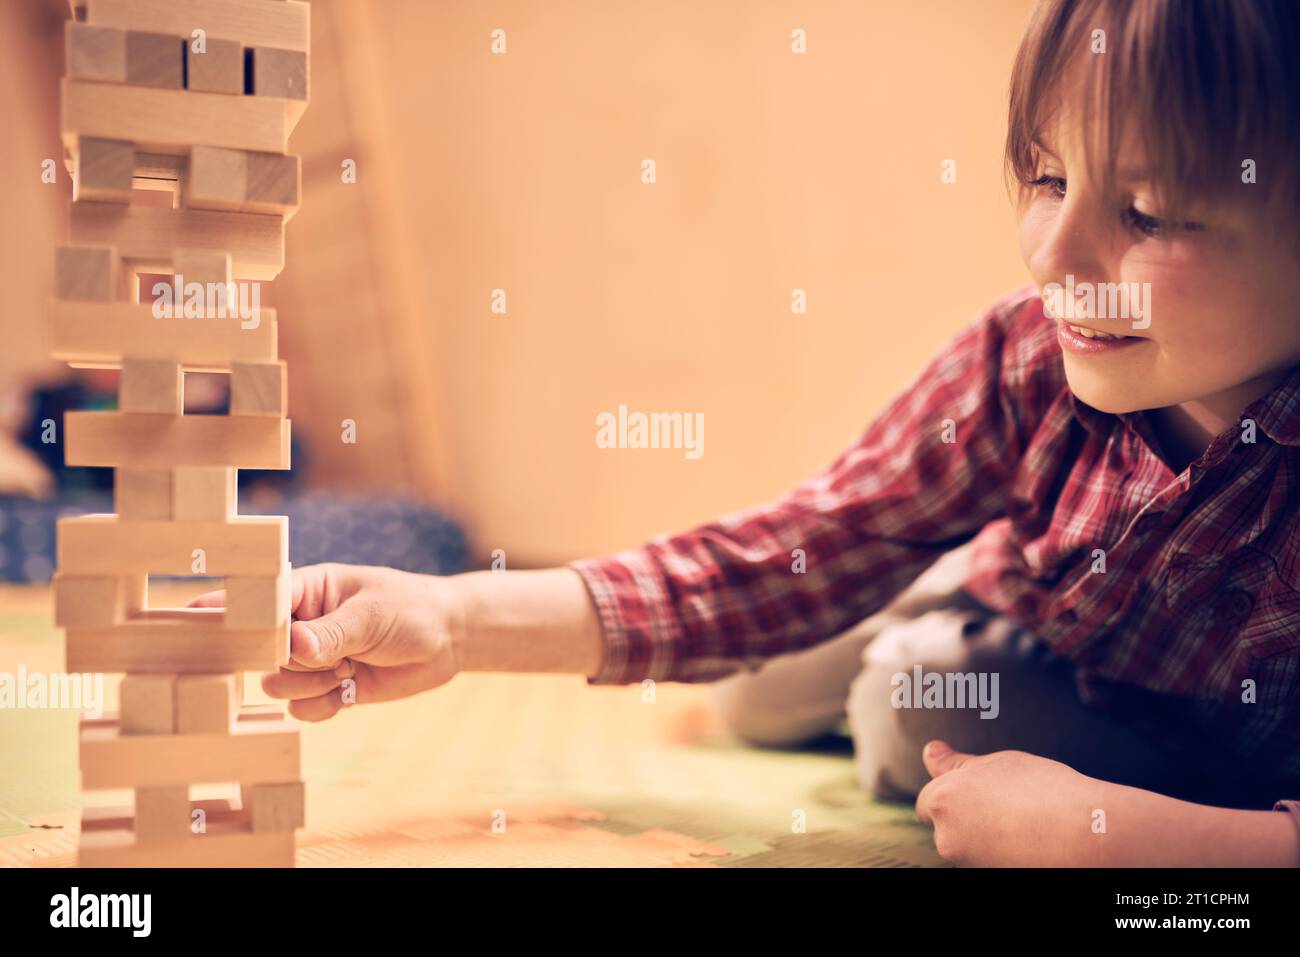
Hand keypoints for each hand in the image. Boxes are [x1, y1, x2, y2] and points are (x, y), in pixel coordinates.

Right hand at [192, 563, 461, 720]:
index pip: (257, 599)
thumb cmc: (412, 610)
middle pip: (259, 652)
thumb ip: (331, 632)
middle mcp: (302, 625)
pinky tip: (351, 689)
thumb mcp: (373, 615)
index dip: (226, 609)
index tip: (193, 619)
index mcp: (308, 590)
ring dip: (309, 684)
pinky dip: (322, 705)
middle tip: (323, 655)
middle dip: (286, 660)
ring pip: (276, 684)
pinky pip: (301, 709)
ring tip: (348, 668)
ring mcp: (313, 658)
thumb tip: (292, 648)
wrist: (450, 640)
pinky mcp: (329, 688)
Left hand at [914, 740, 1108, 865]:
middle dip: (964, 816)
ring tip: (1021, 821)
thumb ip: (956, 763)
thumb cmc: (1042, 789)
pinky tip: (1026, 841)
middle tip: (1005, 804)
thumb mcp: (996, 763)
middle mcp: (946, 837)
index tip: (978, 791)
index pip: (927, 802)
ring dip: (983, 835)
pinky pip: (985, 861)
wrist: (1086, 832)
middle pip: (944, 826)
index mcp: (942, 801)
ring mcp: (967, 862)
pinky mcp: (988, 877)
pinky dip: (999, 853)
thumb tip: (930, 751)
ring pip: (966, 845)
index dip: (951, 794)